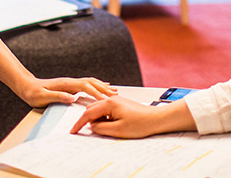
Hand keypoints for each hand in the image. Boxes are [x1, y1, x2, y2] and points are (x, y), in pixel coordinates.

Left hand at [18, 76, 116, 107]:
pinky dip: (96, 86)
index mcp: (65, 84)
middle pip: (91, 82)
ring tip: (114, 90)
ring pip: (90, 82)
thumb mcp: (42, 97)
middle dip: (104, 88)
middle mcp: (70, 82)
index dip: (96, 92)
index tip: (106, 100)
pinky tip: (101, 87)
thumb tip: (71, 97)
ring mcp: (70, 83)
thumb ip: (57, 96)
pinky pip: (86, 85)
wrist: (26, 86)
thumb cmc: (33, 93)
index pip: (85, 86)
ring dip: (102, 86)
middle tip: (116, 95)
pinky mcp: (69, 86)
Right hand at [70, 96, 195, 138]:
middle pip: (92, 109)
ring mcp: (116, 101)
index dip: (79, 123)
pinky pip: (107, 111)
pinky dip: (104, 118)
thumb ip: (101, 128)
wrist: (156, 119)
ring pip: (99, 110)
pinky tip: (110, 126)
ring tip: (102, 130)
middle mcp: (111, 99)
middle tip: (83, 131)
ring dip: (97, 120)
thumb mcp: (118, 130)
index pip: (88, 113)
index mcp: (109, 103)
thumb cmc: (141, 123)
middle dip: (87, 121)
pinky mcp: (121, 104)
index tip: (74, 131)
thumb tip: (92, 127)